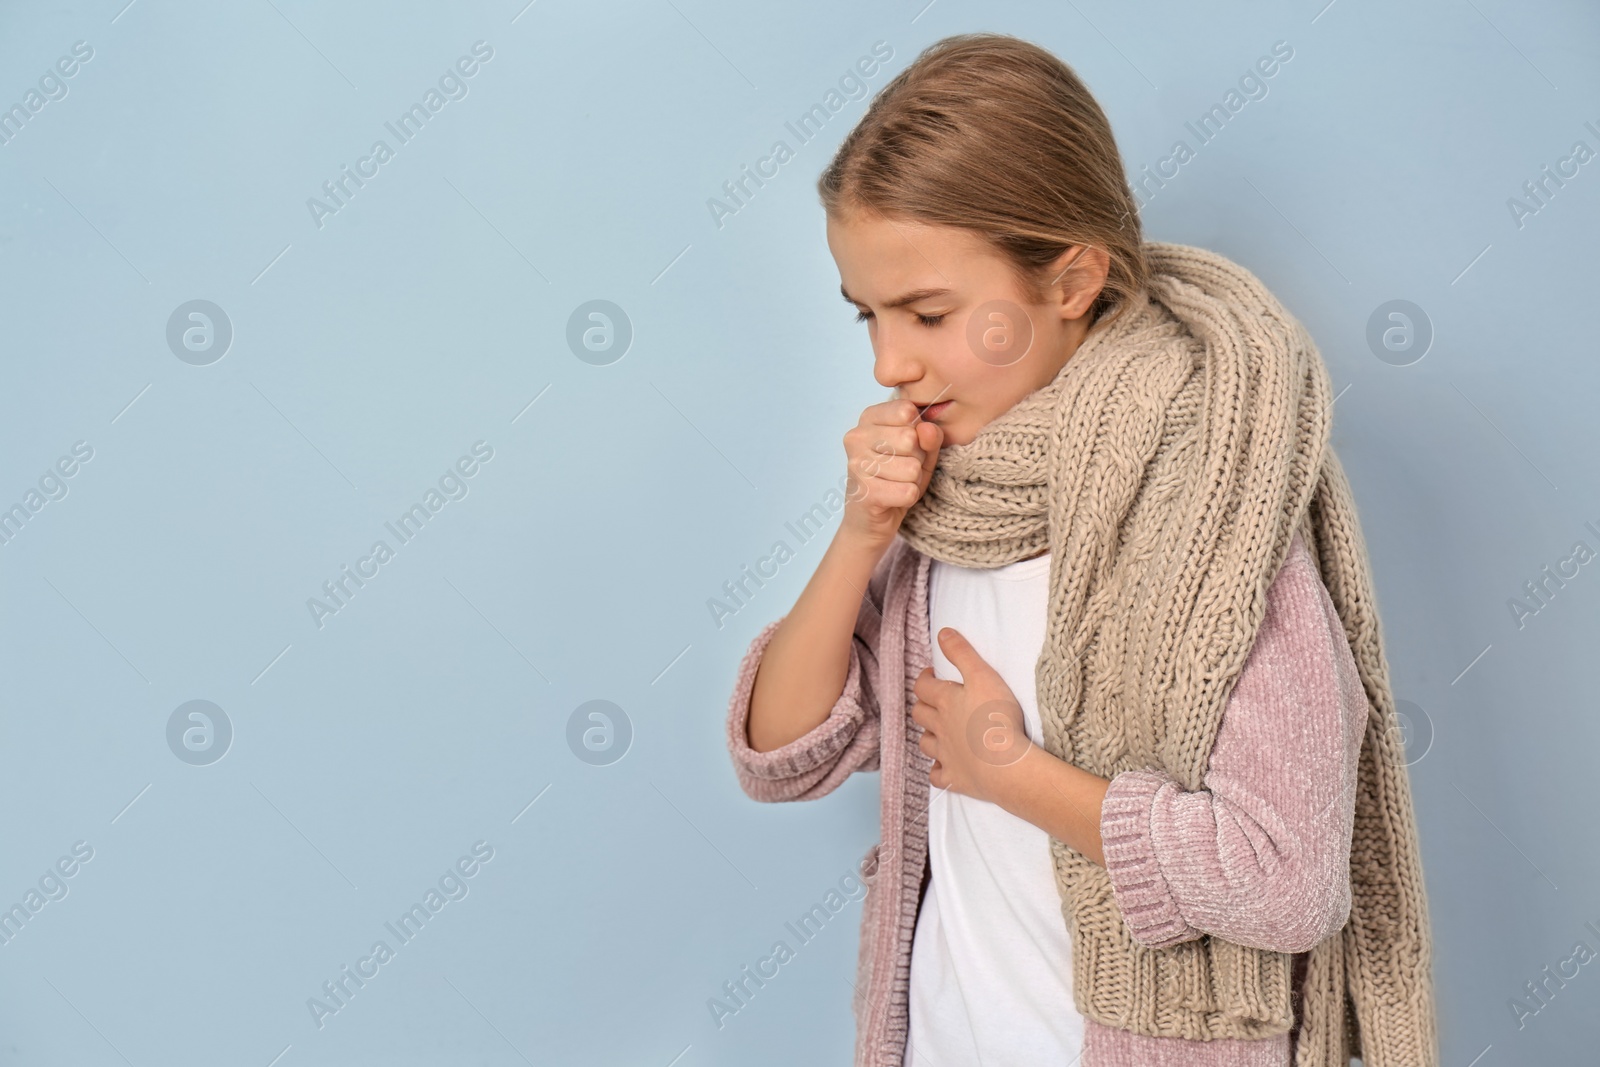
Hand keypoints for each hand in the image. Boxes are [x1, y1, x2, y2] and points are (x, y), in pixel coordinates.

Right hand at [839, 398, 942, 550]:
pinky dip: (908, 498)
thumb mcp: (921, 452)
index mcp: (868, 418)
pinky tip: (893, 498)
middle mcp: (856, 437)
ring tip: (896, 484)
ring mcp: (857, 464)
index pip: (907, 410)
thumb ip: (930, 436)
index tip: (906, 446)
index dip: (918, 432)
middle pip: (911, 439)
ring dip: (912, 481)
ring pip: (912, 468)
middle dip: (916, 459)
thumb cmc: (896, 479)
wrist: (870, 520)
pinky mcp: (864, 491)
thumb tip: (928, 429)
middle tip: (901, 470)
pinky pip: (908, 491)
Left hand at [911, 627, 1031, 804]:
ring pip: (925, 743)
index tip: (931, 675)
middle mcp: (939, 727)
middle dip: (924, 705)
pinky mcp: (954, 778)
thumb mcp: (982, 675)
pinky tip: (945, 766)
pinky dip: (938, 769)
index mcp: (945, 701)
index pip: (923, 686)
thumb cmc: (996, 716)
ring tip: (939, 732)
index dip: (925, 678)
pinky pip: (937, 775)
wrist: (1004, 764)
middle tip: (936, 701)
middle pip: (920, 714)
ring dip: (929, 736)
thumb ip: (962, 653)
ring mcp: (945, 754)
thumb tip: (942, 633)